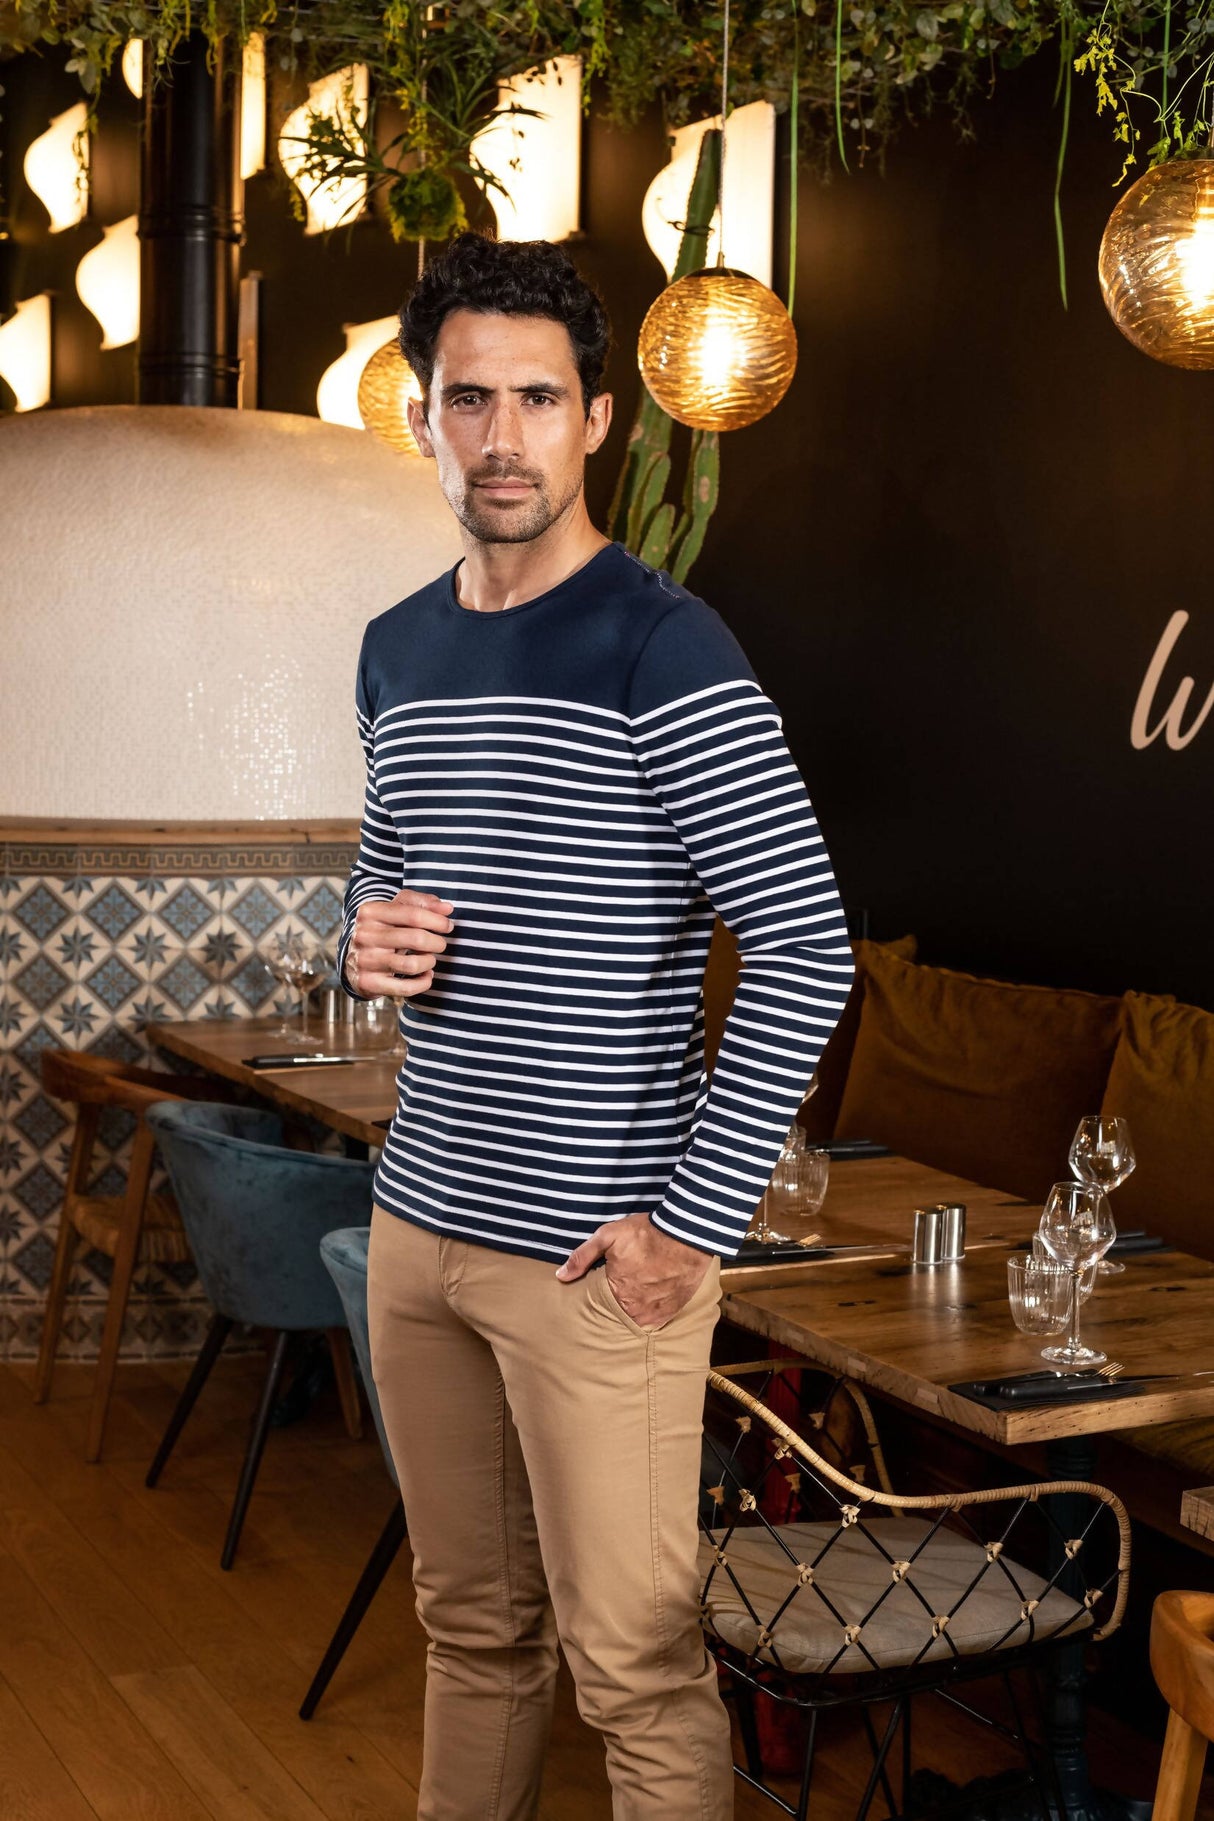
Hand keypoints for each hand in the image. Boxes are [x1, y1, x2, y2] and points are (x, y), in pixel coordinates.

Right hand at [346, 890, 452, 998]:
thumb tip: (447, 908)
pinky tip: (426, 976)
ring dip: (429, 962)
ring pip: (411, 965)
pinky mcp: (368, 983)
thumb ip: (422, 903)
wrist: (354, 960)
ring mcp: (365, 960)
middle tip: (440, 945)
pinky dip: (423, 983)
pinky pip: (405, 988)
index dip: (437, 921)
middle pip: (415, 939)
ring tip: (430, 959)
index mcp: (371, 911)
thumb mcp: (396, 909)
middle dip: (437, 943)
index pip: (413, 914)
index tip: (448, 926)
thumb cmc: (383, 931)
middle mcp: (365, 935)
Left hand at [556, 1212, 711, 1327]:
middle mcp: (633, 1310)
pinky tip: (650, 1295)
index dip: (601, 1291)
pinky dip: (650, 1310)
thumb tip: (561, 1276)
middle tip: (624, 1284)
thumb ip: (582, 1256)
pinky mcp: (670, 1312)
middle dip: (617, 1300)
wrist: (687, 1236)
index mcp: (615, 1293)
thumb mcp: (608, 1236)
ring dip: (633, 1307)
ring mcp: (653, 1313)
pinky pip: (654, 1319)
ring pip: (635, 1318)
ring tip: (638, 1290)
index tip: (607, 1280)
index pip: (598, 1302)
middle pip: (617, 1311)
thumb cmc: (646, 1234)